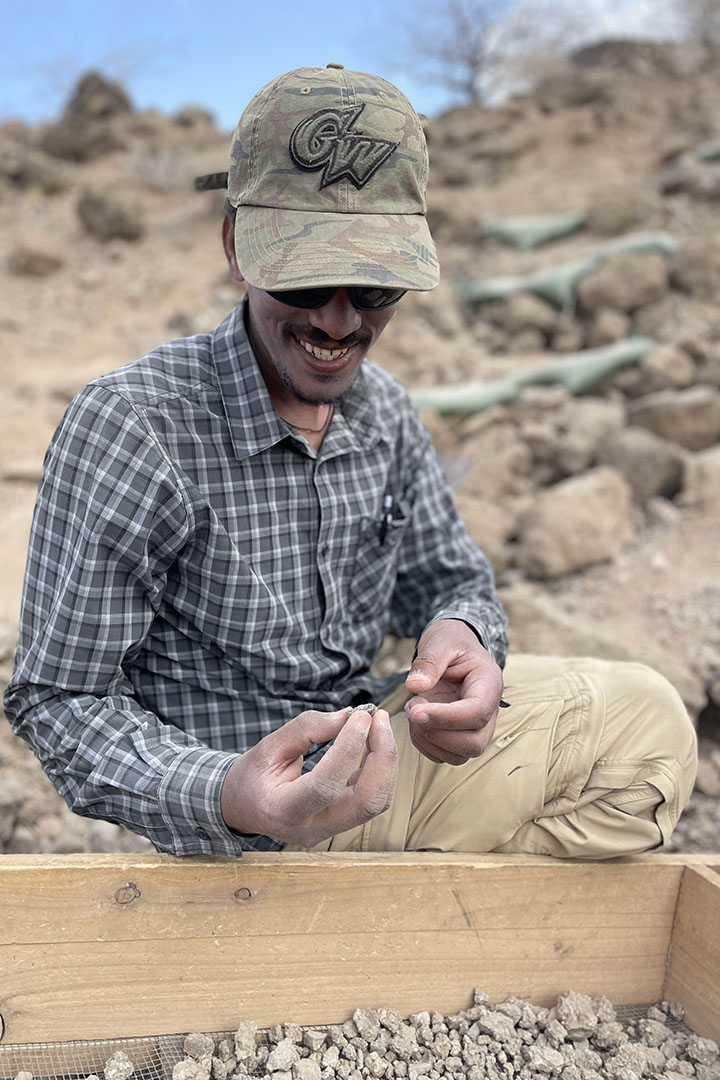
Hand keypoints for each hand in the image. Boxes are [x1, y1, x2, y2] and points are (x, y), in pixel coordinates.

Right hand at [220, 706, 396, 845]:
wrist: (245, 807)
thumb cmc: (253, 775)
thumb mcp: (268, 747)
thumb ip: (306, 730)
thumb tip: (347, 716)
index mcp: (283, 811)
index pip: (325, 785)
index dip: (348, 749)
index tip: (361, 716)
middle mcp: (311, 828)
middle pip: (366, 802)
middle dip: (382, 757)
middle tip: (380, 718)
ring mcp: (330, 831)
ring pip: (376, 802)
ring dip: (386, 761)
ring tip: (379, 725)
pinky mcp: (342, 824)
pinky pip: (373, 799)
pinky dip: (380, 768)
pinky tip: (374, 742)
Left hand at [404, 619, 503, 765]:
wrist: (453, 648)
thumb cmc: (450, 641)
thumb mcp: (440, 641)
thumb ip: (429, 661)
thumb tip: (415, 685)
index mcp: (489, 684)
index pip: (476, 713)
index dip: (445, 718)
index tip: (415, 710)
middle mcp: (488, 711)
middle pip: (474, 743)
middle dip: (437, 733)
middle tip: (413, 708)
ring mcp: (476, 727)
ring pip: (460, 755)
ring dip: (428, 740)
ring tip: (413, 710)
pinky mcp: (460, 735)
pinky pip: (446, 756)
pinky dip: (425, 745)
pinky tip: (415, 721)